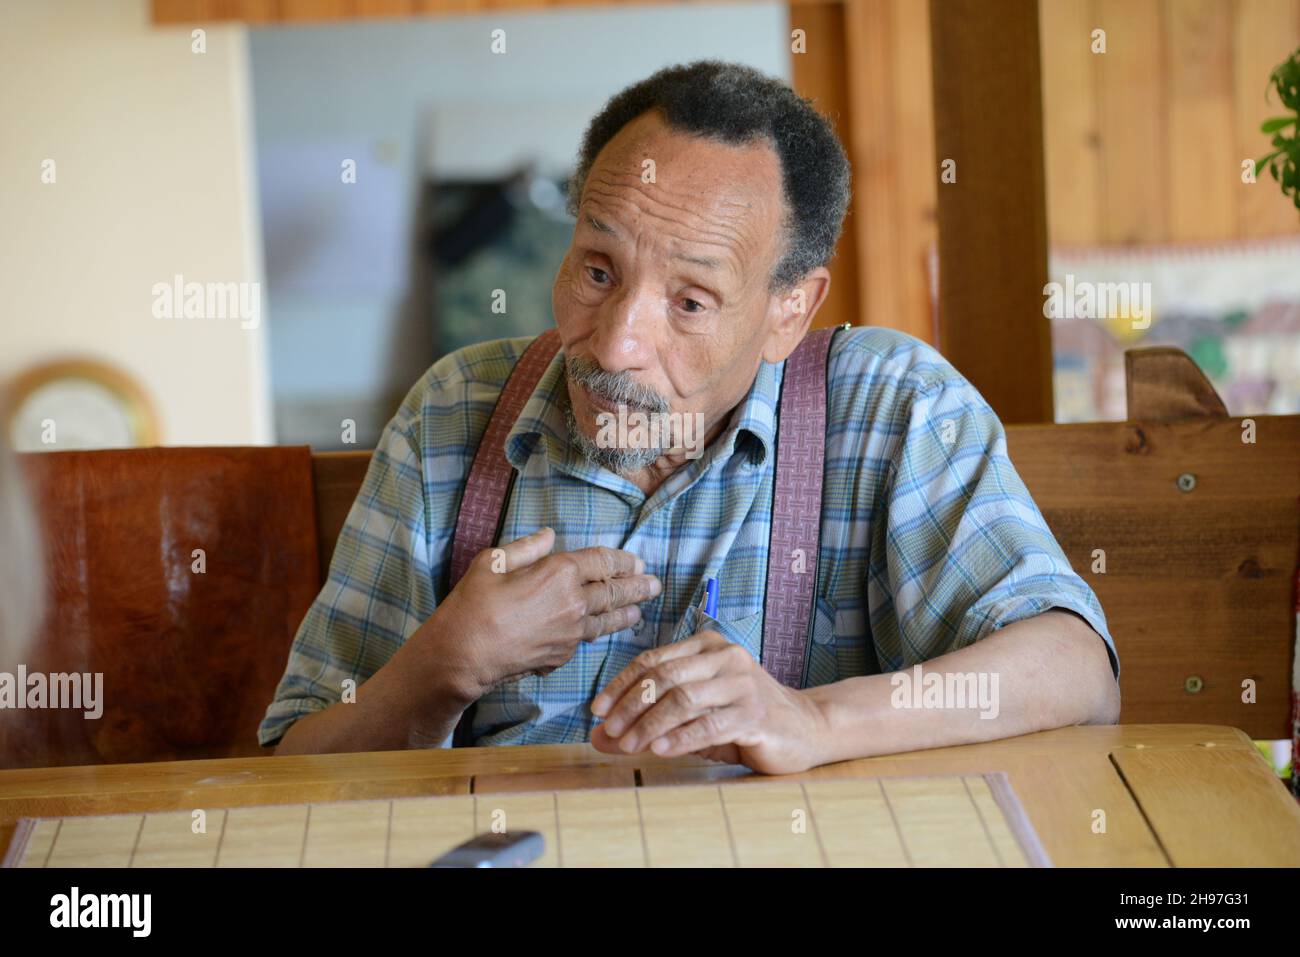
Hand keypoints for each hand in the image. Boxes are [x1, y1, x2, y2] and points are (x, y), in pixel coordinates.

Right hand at [421, 527, 660, 699]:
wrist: (463, 655)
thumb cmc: (473, 604)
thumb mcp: (493, 562)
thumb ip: (527, 547)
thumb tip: (550, 535)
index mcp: (559, 573)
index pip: (601, 562)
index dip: (621, 560)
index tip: (637, 561)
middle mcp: (573, 603)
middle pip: (614, 592)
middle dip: (637, 587)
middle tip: (654, 585)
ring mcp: (571, 633)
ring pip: (608, 621)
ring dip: (627, 614)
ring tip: (640, 611)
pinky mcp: (562, 656)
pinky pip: (586, 640)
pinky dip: (598, 633)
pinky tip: (602, 632)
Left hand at [588, 630, 828, 773]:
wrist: (805, 728)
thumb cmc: (742, 717)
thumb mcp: (693, 715)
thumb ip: (649, 720)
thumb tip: (599, 737)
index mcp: (707, 646)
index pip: (653, 660)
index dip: (621, 685)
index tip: (597, 710)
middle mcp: (725, 657)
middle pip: (664, 677)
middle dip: (630, 706)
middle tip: (609, 731)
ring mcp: (743, 684)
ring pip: (683, 699)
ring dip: (650, 724)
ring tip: (629, 745)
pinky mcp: (756, 714)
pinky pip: (710, 725)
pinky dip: (681, 738)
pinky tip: (661, 751)